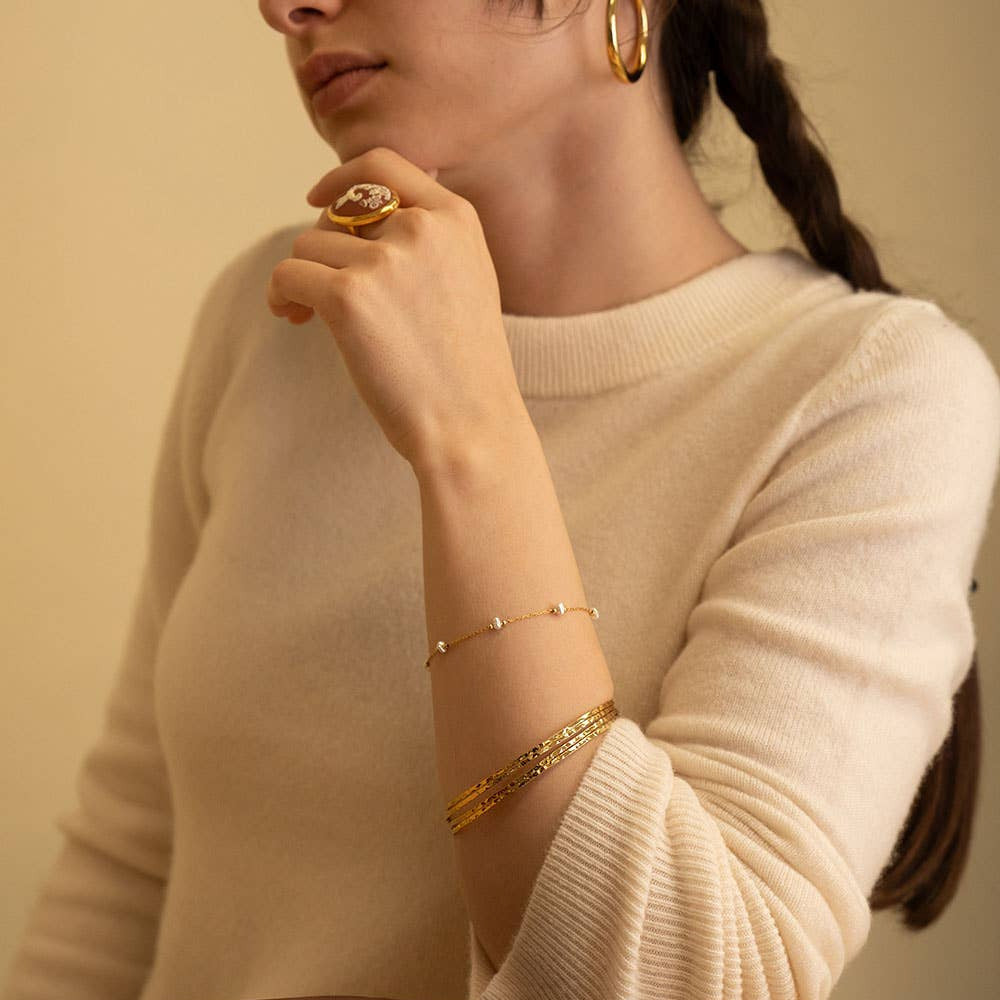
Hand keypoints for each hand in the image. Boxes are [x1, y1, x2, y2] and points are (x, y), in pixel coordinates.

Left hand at [267, 146, 524, 470]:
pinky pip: (287, 274)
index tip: (319, 199)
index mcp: (456, 219)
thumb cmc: (465, 369)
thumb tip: (358, 207)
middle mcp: (422, 228)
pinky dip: (279, 296)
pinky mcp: (348, 296)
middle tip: (315, 290)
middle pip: (339, 211)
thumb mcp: (468, 281)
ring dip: (303, 281)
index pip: (385, 164)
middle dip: (321, 246)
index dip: (342, 176)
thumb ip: (431, 239)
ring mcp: (385, 260)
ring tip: (309, 317)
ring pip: (309, 246)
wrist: (471, 426)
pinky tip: (290, 318)